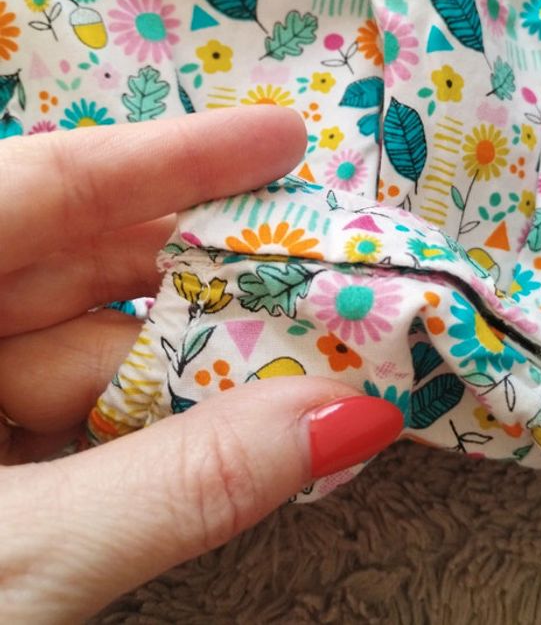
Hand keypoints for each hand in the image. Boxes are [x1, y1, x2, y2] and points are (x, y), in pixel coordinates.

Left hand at [0, 108, 402, 622]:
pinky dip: (133, 415)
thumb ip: (185, 484)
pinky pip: (57, 400)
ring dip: (180, 361)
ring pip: (75, 338)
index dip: (175, 155)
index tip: (282, 135)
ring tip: (288, 368)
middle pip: (74, 258)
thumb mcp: (16, 564)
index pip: (48, 187)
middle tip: (312, 269)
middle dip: (202, 270)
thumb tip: (349, 419)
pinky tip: (207, 431)